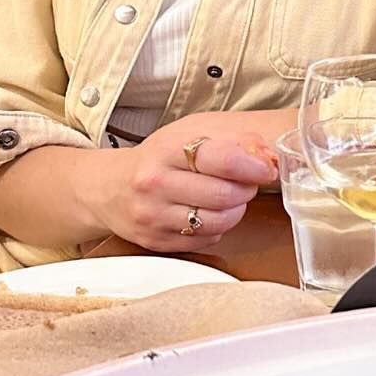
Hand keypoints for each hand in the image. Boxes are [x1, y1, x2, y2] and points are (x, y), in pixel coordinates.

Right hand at [85, 113, 276, 252]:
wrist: (109, 188)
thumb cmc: (156, 158)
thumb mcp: (188, 133)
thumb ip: (231, 138)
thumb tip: (267, 155)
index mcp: (166, 150)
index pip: (221, 159)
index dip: (253, 166)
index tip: (266, 169)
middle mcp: (156, 184)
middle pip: (225, 195)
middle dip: (246, 189)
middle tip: (245, 183)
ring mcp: (154, 216)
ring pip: (219, 222)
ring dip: (235, 210)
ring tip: (228, 198)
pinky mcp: (156, 241)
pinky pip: (207, 239)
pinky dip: (216, 228)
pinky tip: (206, 213)